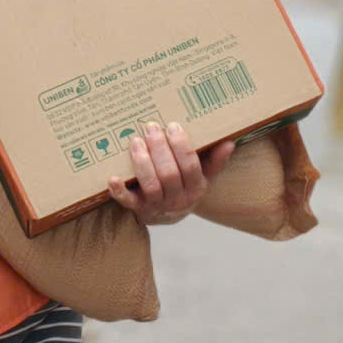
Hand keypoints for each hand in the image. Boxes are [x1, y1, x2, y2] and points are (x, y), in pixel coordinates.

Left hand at [110, 121, 232, 226]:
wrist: (167, 215)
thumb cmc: (185, 186)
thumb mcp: (203, 175)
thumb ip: (215, 160)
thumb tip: (229, 142)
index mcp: (196, 188)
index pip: (190, 166)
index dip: (181, 146)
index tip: (173, 126)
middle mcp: (178, 200)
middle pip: (169, 174)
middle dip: (159, 149)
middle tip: (151, 127)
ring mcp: (157, 206)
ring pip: (151, 185)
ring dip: (142, 162)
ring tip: (135, 141)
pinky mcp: (138, 210)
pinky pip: (128, 202)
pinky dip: (119, 191)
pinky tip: (113, 178)